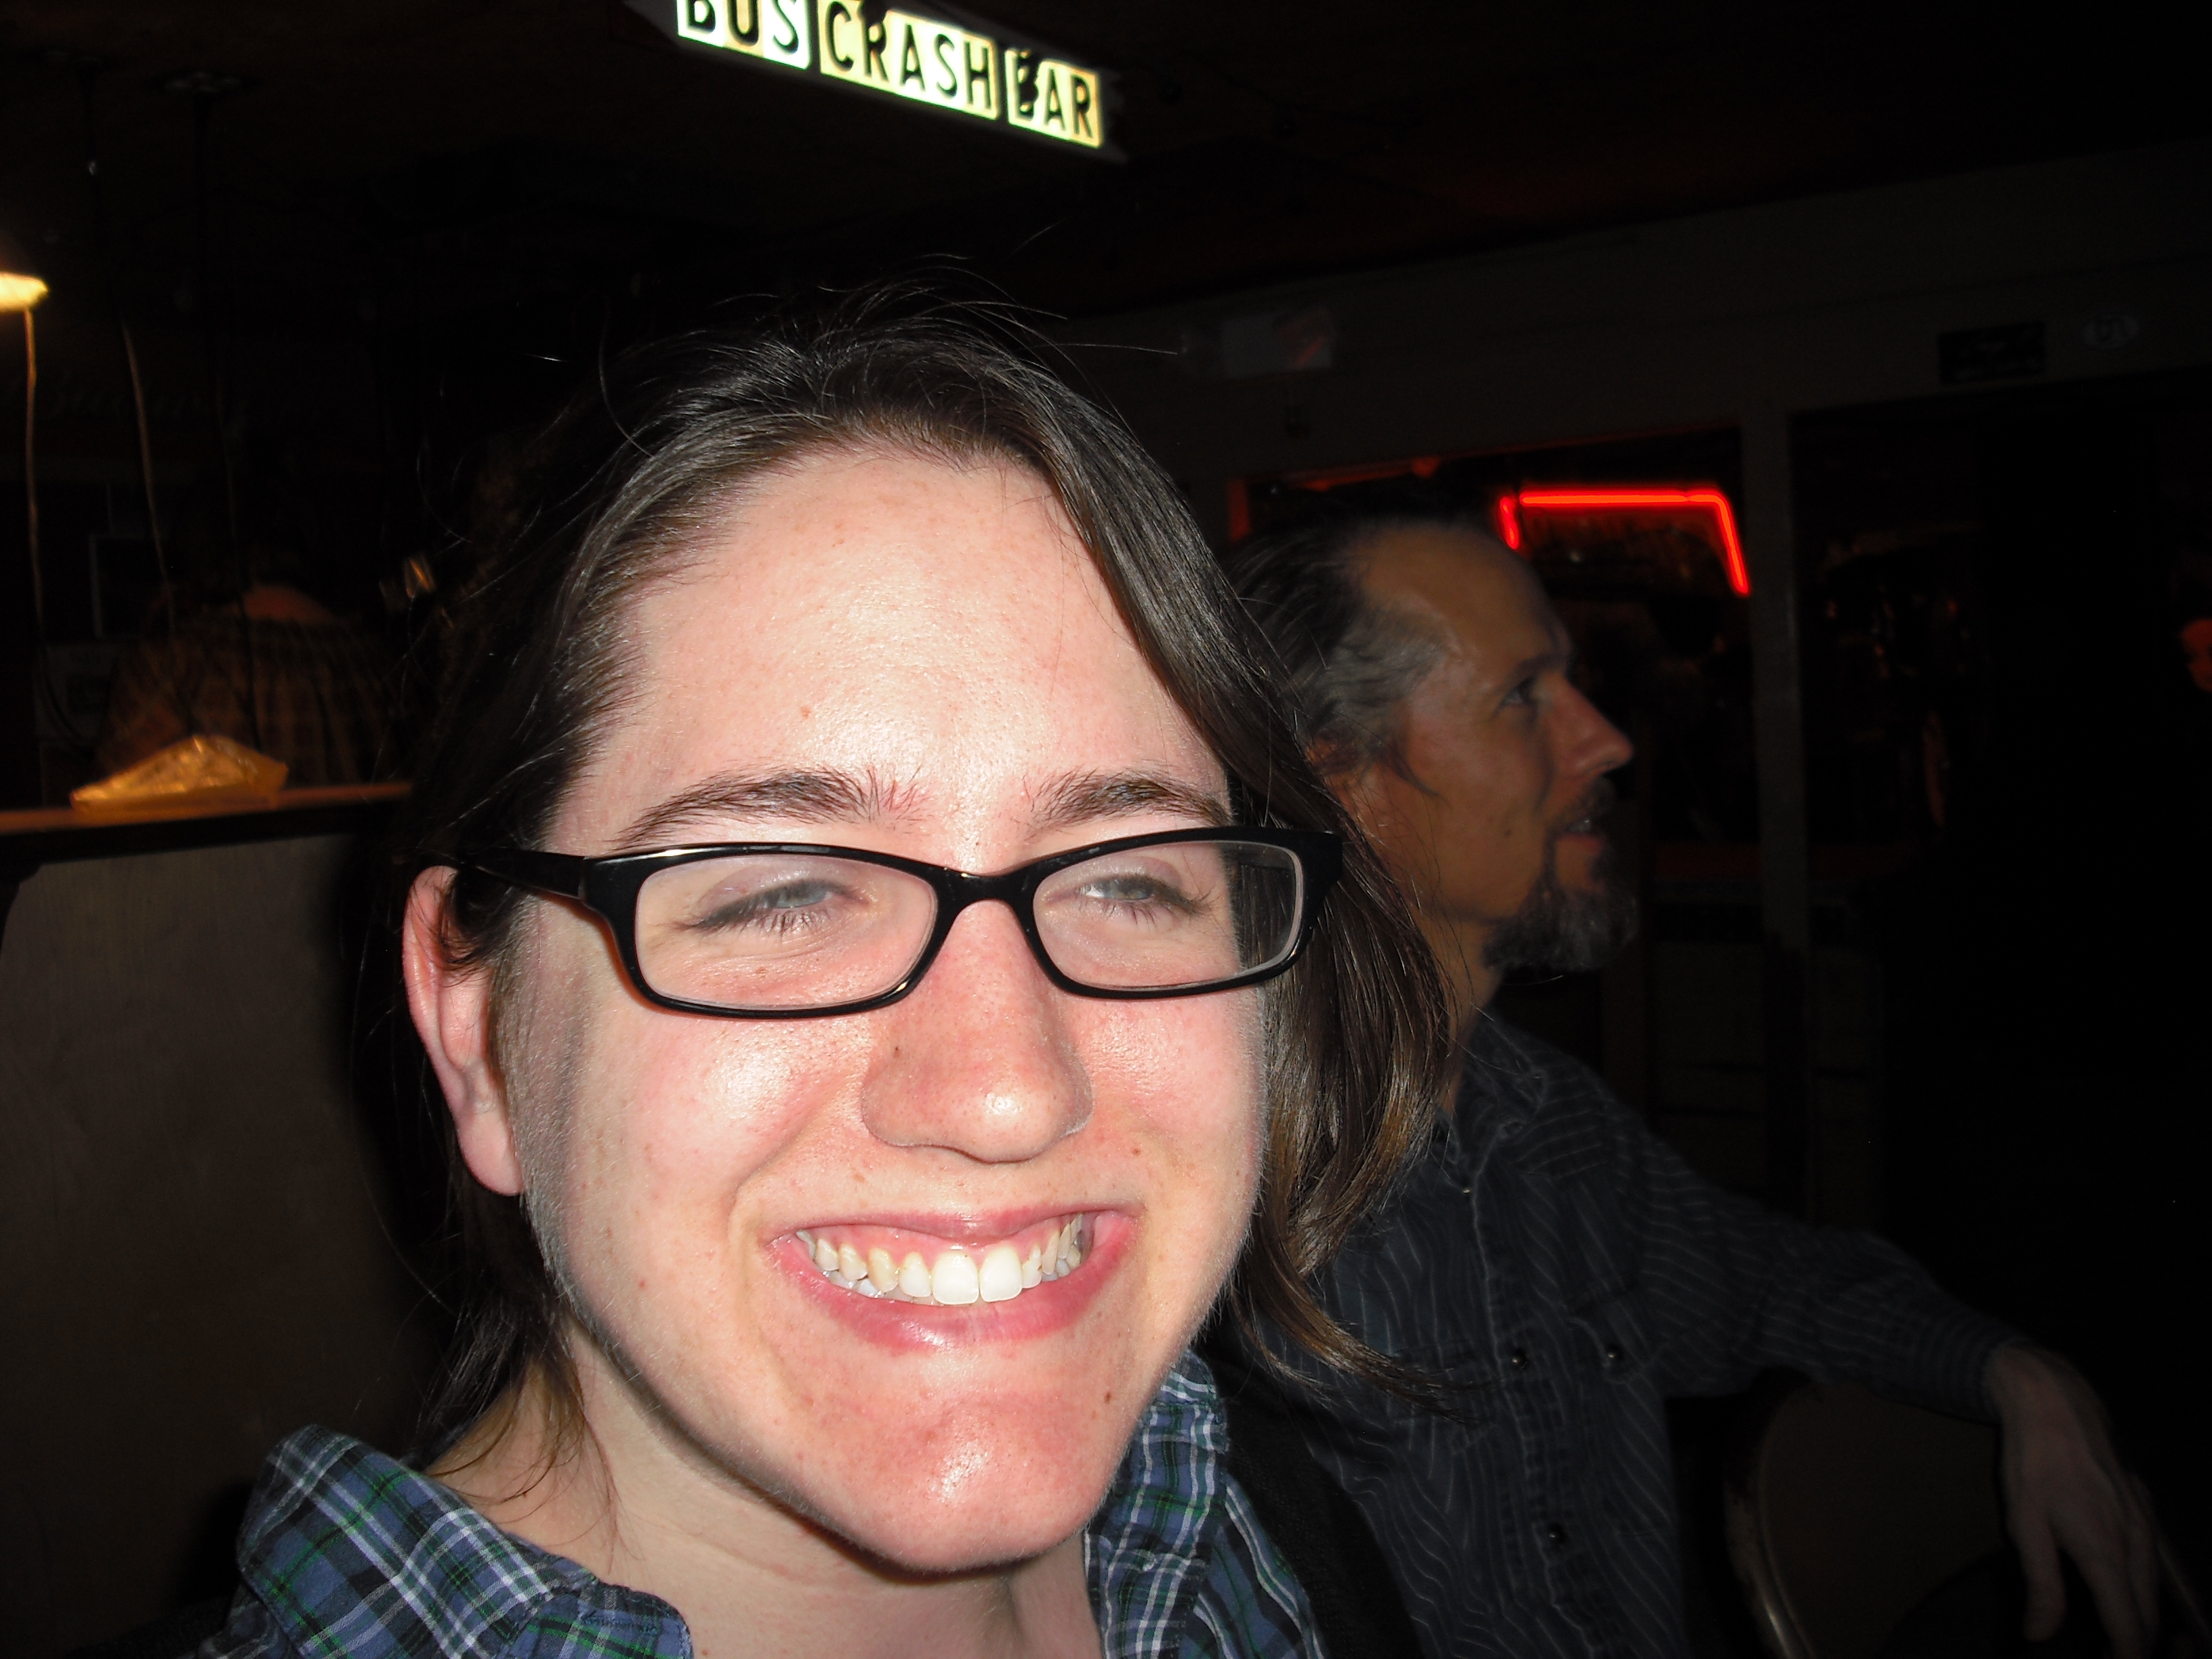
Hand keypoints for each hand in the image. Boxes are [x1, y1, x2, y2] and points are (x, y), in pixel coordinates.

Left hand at [1986, 1343, 2159, 1657]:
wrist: (2055, 1402)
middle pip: (2148, 1612)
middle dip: (2136, 1643)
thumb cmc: (2033, 1462)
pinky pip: (2151, 1559)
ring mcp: (2145, 1521)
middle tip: (2112, 1658)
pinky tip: (2125, 1590)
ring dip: (2142, 1617)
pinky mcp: (2144, 1506)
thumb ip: (2041, 1585)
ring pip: (2153, 1586)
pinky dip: (2142, 1586)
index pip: (2128, 1624)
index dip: (2126, 1656)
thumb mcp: (2025, 1525)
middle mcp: (2136, 1540)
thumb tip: (2039, 1635)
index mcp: (2106, 1551)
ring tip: (2119, 1640)